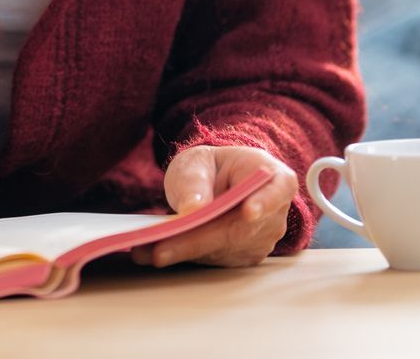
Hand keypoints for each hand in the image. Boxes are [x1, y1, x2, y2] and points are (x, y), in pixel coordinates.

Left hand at [129, 145, 296, 269]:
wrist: (220, 181)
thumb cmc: (213, 166)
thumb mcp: (199, 161)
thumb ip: (196, 181)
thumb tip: (193, 209)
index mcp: (275, 179)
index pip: (275, 191)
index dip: (263, 203)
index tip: (248, 212)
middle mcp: (274, 214)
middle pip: (237, 230)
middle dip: (196, 241)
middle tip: (159, 250)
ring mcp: (262, 239)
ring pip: (222, 249)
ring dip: (183, 252)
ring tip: (144, 251)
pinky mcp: (244, 256)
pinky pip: (214, 259)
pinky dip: (184, 256)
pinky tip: (154, 253)